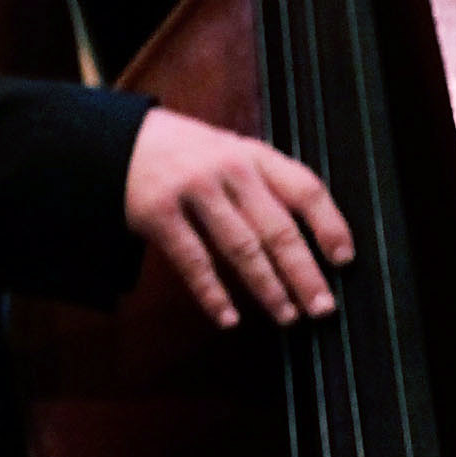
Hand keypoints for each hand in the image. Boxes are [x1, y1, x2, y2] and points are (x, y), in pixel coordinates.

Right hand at [124, 107, 354, 327]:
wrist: (111, 139)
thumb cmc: (180, 153)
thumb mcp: (226, 151)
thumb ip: (263, 182)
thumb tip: (311, 237)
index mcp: (250, 153)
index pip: (304, 187)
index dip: (330, 225)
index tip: (344, 260)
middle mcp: (227, 168)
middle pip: (278, 228)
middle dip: (304, 274)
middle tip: (322, 308)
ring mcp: (191, 190)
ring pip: (241, 248)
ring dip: (268, 288)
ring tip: (286, 316)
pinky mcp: (158, 213)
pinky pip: (193, 262)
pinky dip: (213, 294)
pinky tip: (228, 317)